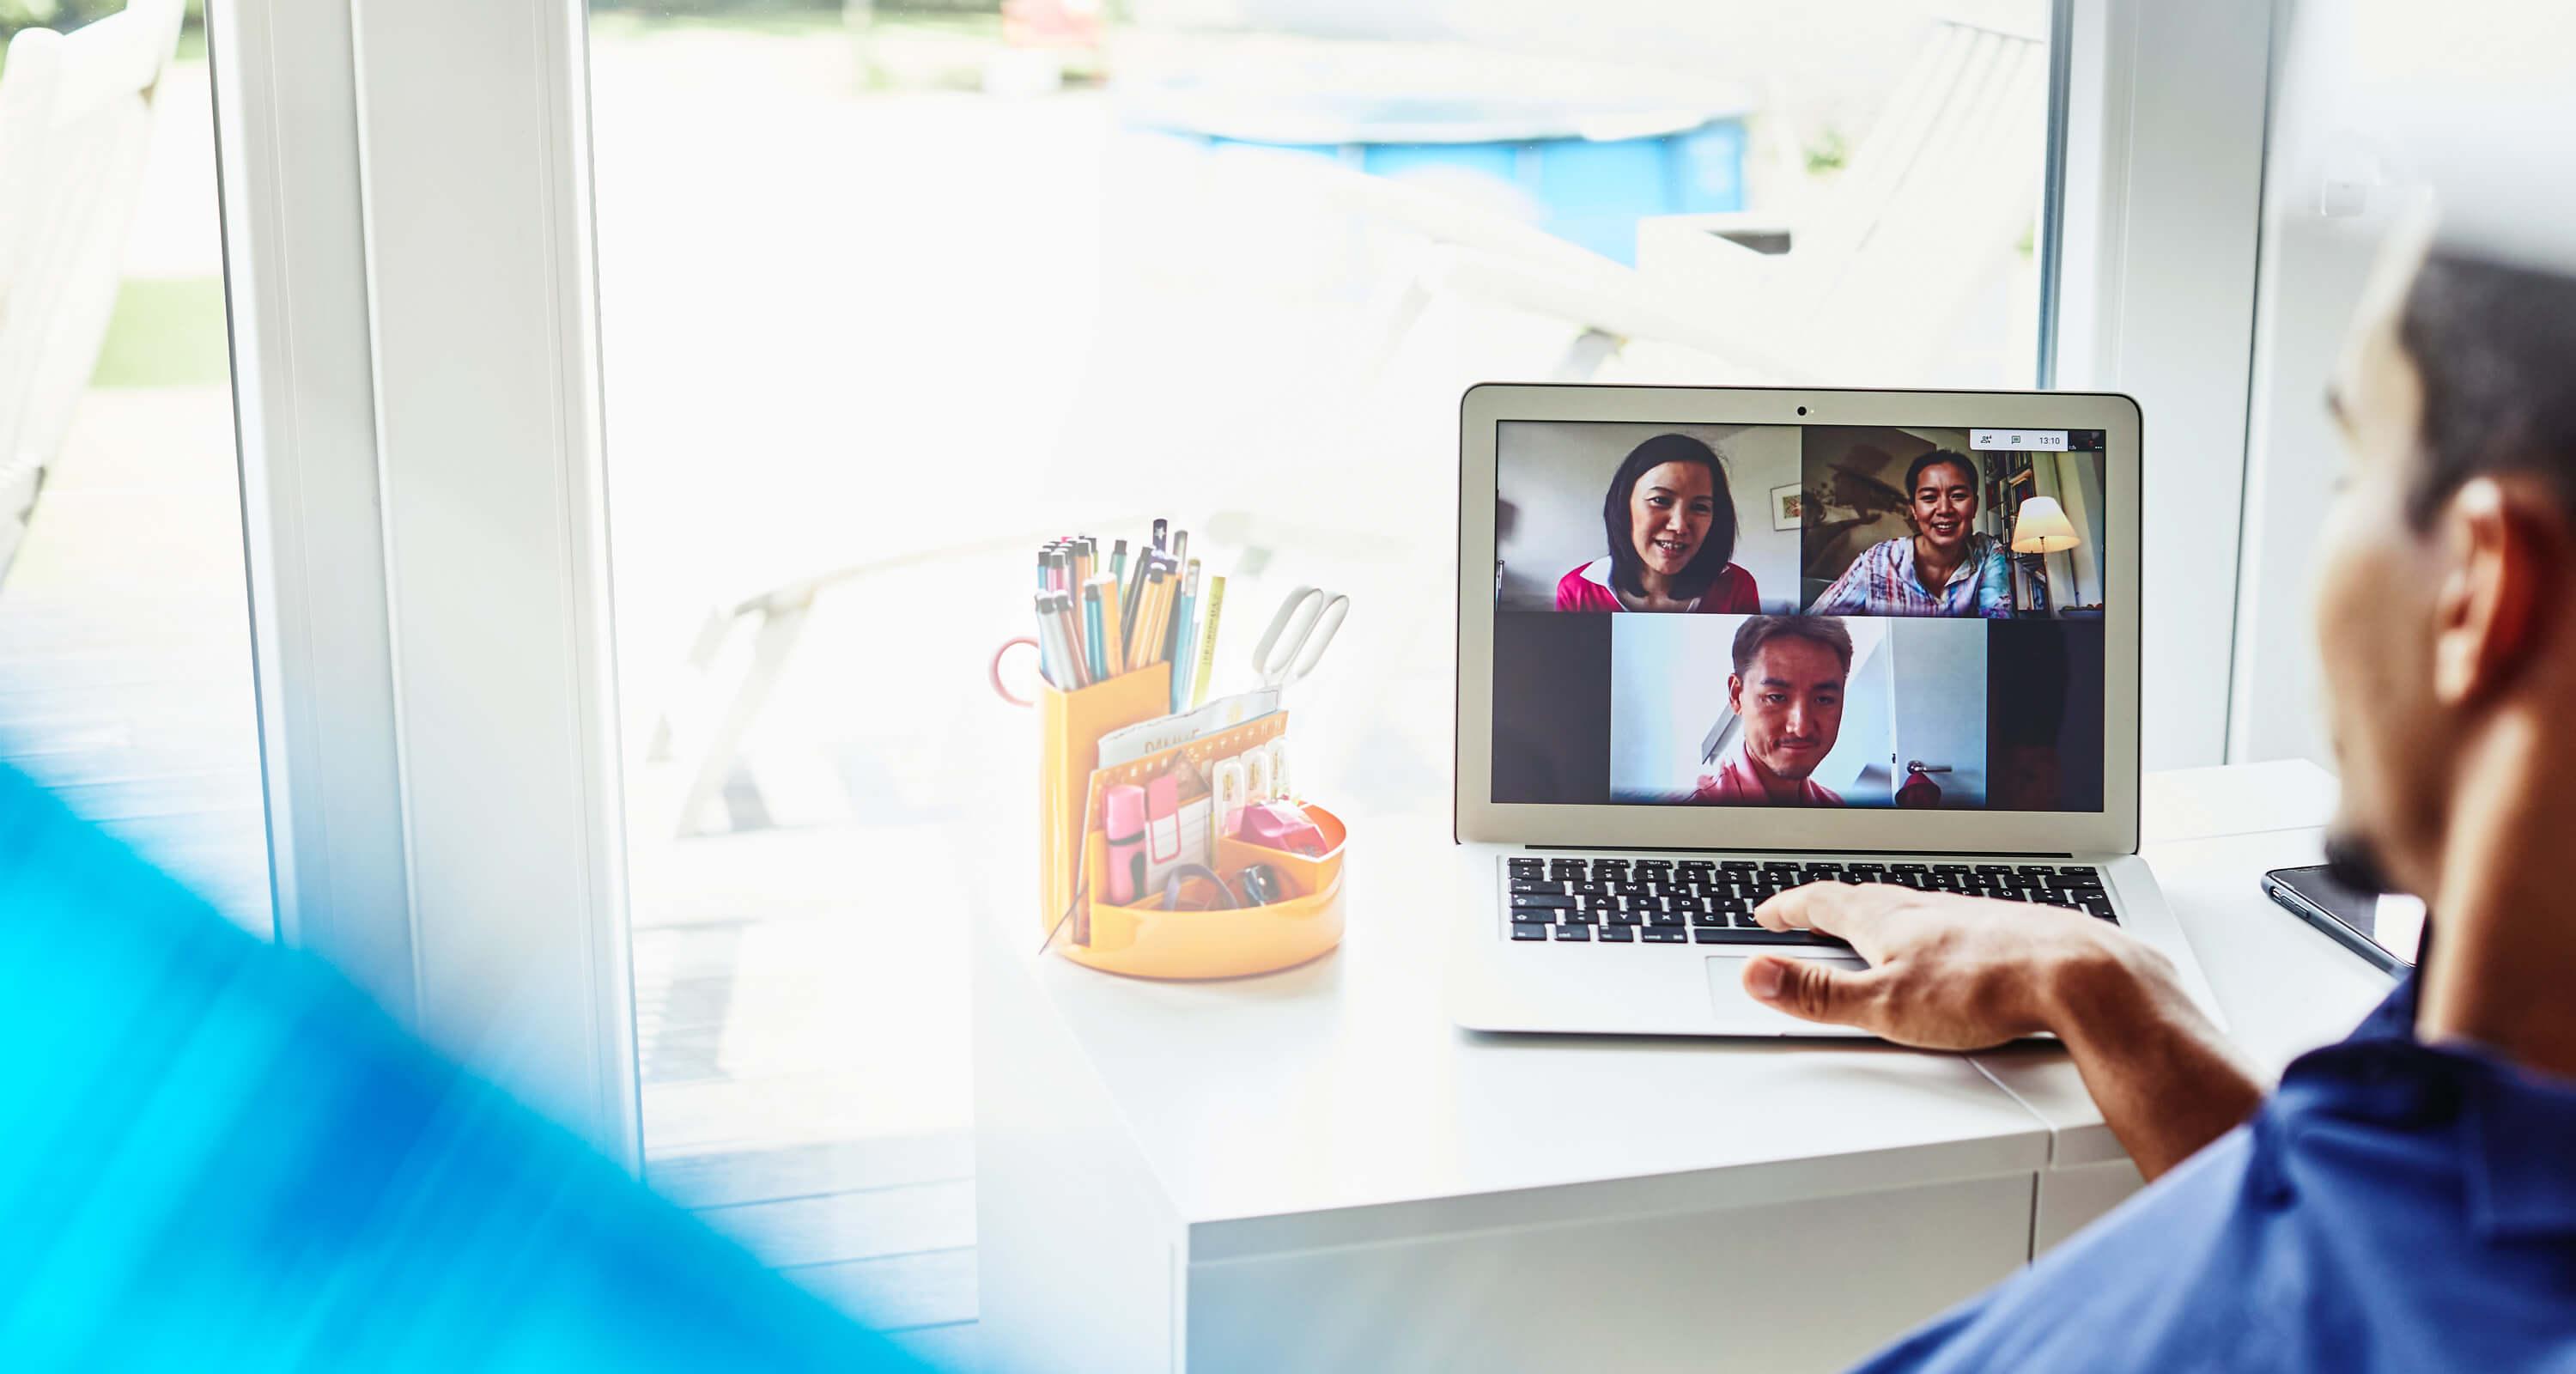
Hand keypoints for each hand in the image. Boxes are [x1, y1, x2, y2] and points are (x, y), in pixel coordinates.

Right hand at [1742, 882, 2158, 1050]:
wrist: (2077, 976)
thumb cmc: (1984, 988)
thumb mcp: (1883, 1004)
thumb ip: (1816, 993)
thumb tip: (1754, 975)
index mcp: (1886, 918)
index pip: (1822, 902)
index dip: (1789, 909)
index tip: (1768, 913)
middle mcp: (1924, 906)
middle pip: (1864, 899)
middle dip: (1830, 906)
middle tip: (1809, 913)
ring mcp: (1967, 915)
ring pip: (1910, 908)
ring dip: (1880, 915)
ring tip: (1870, 928)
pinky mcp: (2004, 931)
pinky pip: (1951, 923)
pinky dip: (1928, 930)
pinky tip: (1944, 949)